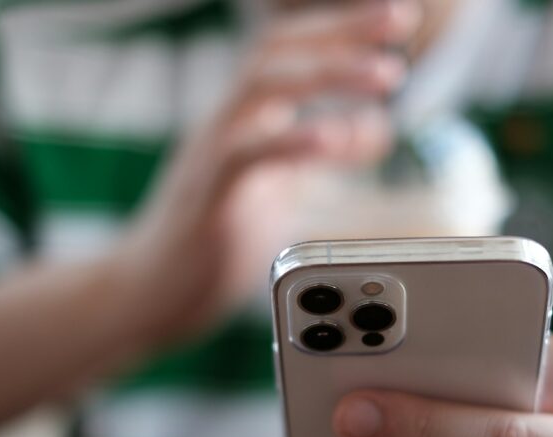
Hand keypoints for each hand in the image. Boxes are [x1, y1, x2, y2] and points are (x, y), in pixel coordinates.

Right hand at [116, 0, 420, 343]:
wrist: (150, 292)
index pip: (292, 50)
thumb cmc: (215, 239)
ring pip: (263, 86)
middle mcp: (227, 122)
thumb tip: (376, 126)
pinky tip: (336, 137)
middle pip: (279, 50)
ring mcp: (212, 154)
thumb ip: (322, 153)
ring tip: (388, 74)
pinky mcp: (207, 196)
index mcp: (246, 117)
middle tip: (402, 20)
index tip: (399, 18)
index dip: (343, 29)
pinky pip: (246, 155)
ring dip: (330, 72)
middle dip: (343, 30)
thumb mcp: (280, 187)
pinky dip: (294, 142)